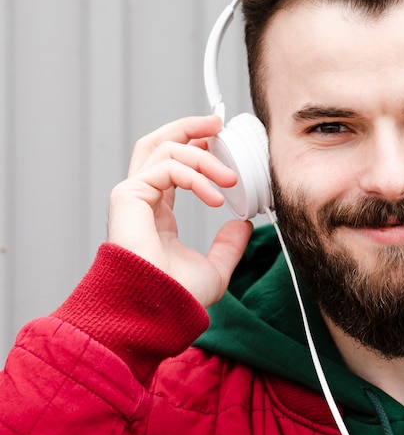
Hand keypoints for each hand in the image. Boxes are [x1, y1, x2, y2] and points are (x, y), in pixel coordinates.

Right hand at [108, 115, 252, 306]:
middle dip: (188, 127)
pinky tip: (216, 196)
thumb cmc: (177, 295)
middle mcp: (143, 199)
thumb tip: (243, 224)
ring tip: (230, 176)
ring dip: (202, 155)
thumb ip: (228, 246)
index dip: (196, 148)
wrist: (158, 311)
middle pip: (159, 144)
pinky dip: (195, 176)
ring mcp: (132, 196)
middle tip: (218, 123)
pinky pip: (165, 168)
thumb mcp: (215, 268)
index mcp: (158, 212)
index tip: (222, 142)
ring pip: (164, 149)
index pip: (173, 166)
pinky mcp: (128, 197)